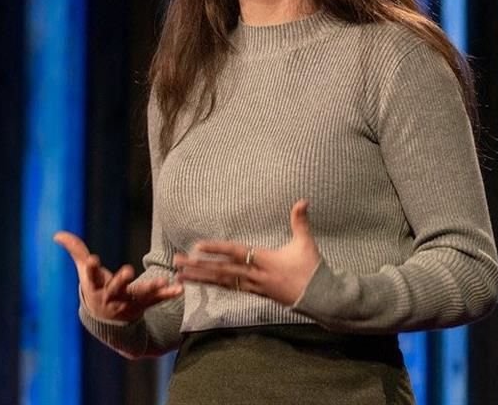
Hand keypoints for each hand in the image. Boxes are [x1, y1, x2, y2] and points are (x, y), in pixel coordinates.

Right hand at [54, 231, 182, 321]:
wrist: (106, 321)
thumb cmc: (95, 288)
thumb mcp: (84, 271)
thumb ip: (75, 250)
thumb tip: (57, 234)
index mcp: (96, 287)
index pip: (91, 277)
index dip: (92, 268)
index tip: (93, 259)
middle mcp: (111, 296)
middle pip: (116, 288)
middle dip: (121, 280)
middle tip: (128, 270)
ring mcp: (128, 302)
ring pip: (139, 295)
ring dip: (150, 288)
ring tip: (161, 280)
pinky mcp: (142, 305)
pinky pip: (156, 301)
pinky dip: (168, 294)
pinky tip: (180, 289)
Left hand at [173, 200, 320, 305]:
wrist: (320, 298)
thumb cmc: (312, 269)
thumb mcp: (306, 243)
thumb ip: (300, 221)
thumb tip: (303, 200)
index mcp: (264, 261)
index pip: (236, 253)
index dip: (217, 249)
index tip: (197, 247)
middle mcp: (255, 275)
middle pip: (221, 272)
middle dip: (198, 268)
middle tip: (177, 264)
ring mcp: (254, 287)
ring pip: (222, 283)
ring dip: (200, 279)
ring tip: (180, 276)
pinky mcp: (255, 294)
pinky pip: (230, 289)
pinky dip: (214, 285)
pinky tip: (201, 283)